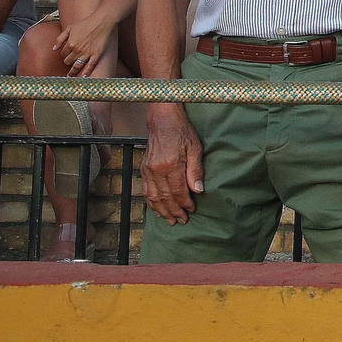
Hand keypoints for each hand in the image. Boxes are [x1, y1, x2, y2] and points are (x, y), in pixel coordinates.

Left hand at [55, 11, 114, 76]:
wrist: (101, 21)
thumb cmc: (86, 23)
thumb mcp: (70, 28)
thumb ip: (60, 38)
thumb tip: (54, 48)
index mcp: (70, 43)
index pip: (63, 54)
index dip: (64, 54)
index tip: (67, 54)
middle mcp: (77, 50)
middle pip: (68, 61)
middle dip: (68, 61)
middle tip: (69, 62)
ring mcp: (87, 53)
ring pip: (77, 66)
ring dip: (73, 72)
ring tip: (71, 75)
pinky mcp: (96, 54)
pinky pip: (90, 66)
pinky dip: (86, 72)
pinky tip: (84, 76)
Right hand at [141, 104, 203, 224]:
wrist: (162, 120)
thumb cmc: (181, 132)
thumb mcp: (194, 149)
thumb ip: (195, 171)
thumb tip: (198, 190)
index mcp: (170, 165)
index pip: (178, 191)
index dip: (185, 203)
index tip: (191, 210)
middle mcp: (156, 170)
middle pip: (165, 197)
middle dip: (174, 211)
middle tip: (181, 221)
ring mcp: (147, 170)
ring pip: (153, 197)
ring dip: (161, 211)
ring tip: (170, 220)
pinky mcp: (143, 169)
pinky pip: (146, 190)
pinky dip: (151, 202)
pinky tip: (157, 209)